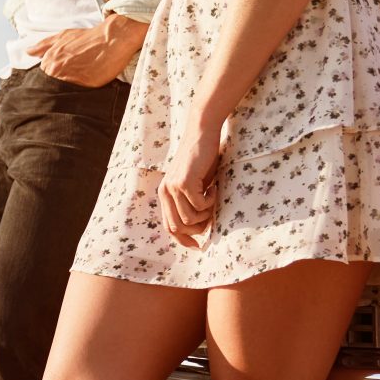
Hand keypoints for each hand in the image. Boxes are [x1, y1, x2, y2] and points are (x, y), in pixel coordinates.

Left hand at [27, 14, 147, 87]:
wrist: (112, 38)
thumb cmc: (89, 37)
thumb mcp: (63, 36)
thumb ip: (44, 45)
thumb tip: (28, 52)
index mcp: (50, 60)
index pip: (42, 79)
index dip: (50, 81)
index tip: (58, 81)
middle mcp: (56, 70)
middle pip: (50, 88)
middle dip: (56, 88)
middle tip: (68, 86)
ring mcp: (70, 79)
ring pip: (61, 93)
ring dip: (65, 94)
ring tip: (76, 89)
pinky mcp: (85, 86)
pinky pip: (77, 96)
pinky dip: (78, 96)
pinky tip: (84, 91)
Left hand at [158, 115, 226, 248]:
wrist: (202, 134)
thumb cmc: (202, 158)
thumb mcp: (194, 183)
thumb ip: (191, 201)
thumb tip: (200, 226)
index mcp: (165, 194)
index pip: (169, 226)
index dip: (182, 239)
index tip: (197, 245)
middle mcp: (165, 192)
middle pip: (177, 227)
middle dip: (197, 229)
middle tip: (212, 217)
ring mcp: (172, 187)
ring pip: (189, 219)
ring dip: (205, 215)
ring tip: (213, 200)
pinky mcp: (183, 183)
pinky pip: (199, 206)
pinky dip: (210, 202)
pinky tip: (215, 188)